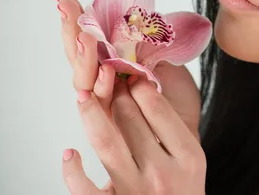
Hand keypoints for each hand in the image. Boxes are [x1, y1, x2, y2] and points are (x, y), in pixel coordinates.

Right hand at [57, 0, 201, 137]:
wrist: (187, 131)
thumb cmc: (175, 99)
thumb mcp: (165, 63)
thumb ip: (147, 48)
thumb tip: (137, 23)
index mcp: (112, 62)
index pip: (89, 38)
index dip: (77, 18)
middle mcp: (101, 82)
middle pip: (79, 55)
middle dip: (72, 29)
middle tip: (66, 7)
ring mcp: (103, 103)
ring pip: (85, 79)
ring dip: (84, 56)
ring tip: (85, 36)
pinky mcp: (109, 125)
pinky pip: (99, 106)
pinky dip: (99, 89)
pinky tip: (104, 73)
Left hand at [62, 76, 205, 194]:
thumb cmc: (181, 193)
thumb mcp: (189, 163)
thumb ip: (172, 133)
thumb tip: (143, 90)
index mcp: (188, 157)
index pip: (157, 109)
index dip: (139, 86)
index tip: (130, 75)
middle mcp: (162, 172)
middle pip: (131, 118)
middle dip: (115, 93)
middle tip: (106, 78)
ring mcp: (135, 192)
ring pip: (105, 141)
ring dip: (90, 113)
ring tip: (82, 96)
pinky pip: (84, 186)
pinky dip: (72, 169)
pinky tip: (70, 154)